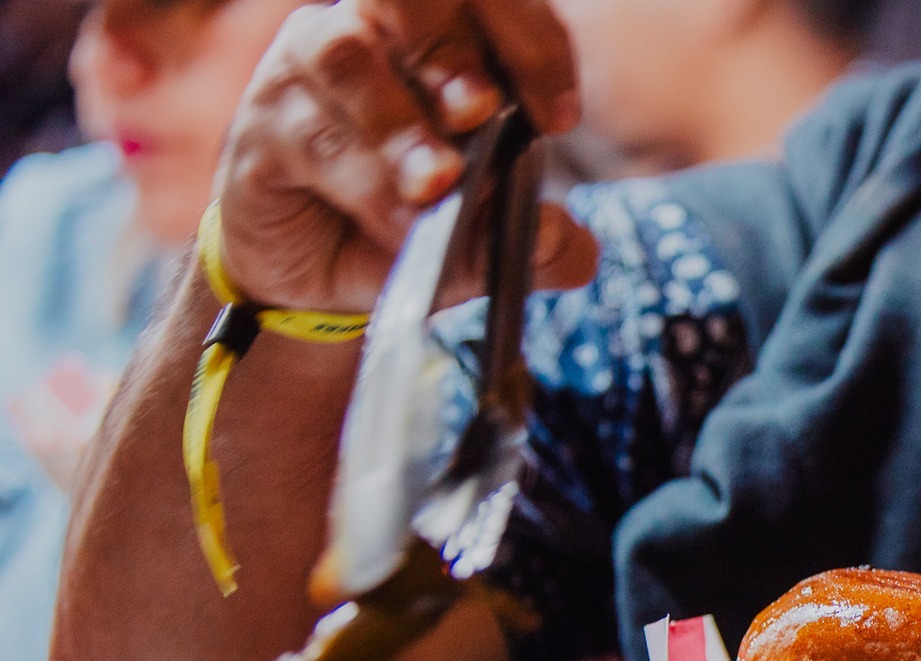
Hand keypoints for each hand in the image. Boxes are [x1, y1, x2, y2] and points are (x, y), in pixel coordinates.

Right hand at [213, 0, 597, 312]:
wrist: (319, 274)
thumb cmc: (411, 224)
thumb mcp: (489, 243)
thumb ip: (538, 242)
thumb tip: (559, 236)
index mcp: (444, 35)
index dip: (531, 40)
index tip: (559, 118)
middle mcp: (373, 28)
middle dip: (452, 49)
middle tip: (482, 113)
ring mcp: (309, 63)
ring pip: (349, 60)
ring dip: (399, 125)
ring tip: (438, 182)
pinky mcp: (264, 118)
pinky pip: (310, 132)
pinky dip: (364, 180)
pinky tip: (401, 218)